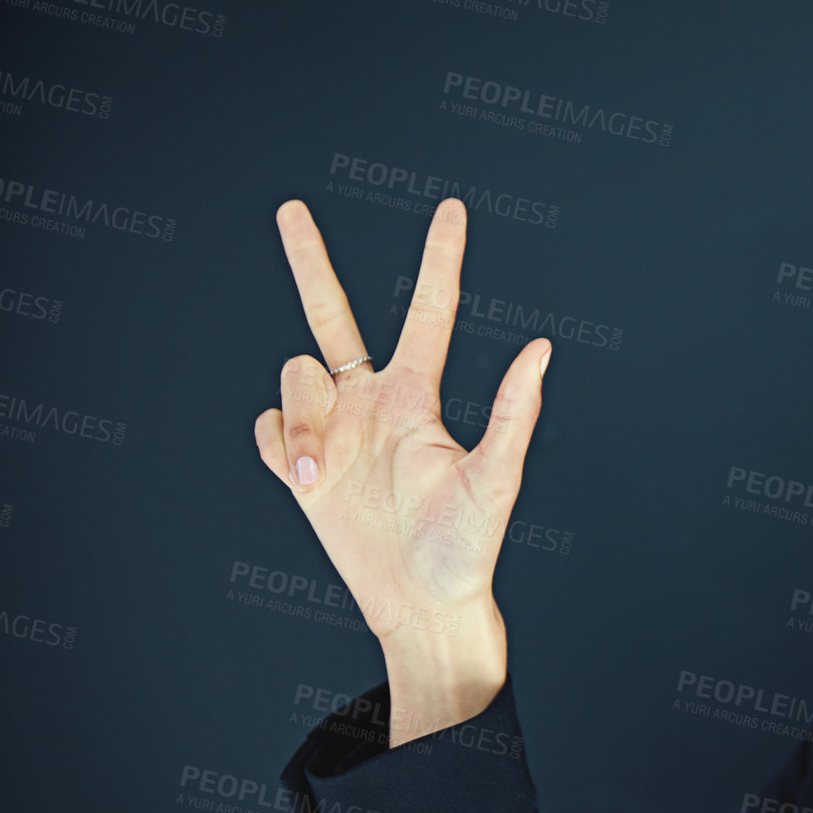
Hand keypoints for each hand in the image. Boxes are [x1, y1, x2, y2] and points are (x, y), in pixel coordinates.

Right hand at [255, 198, 547, 732]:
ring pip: (296, 377)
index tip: (453, 209)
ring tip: (324, 474)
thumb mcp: (496, 481)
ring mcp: (333, 431)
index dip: (439, 260)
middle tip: (291, 209)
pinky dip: (283, 444)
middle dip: (310, 261)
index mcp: (417, 396)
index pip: (426, 311)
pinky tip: (308, 478)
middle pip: (331, 313)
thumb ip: (513, 413)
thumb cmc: (468, 549)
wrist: (420, 604)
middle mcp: (371, 401)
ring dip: (305, 420)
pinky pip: (270, 427)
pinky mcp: (300, 466)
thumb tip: (542, 349)